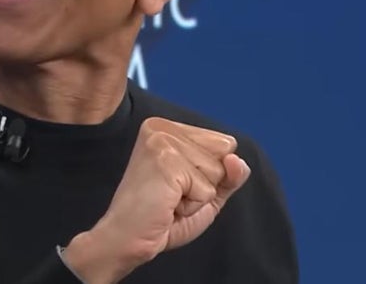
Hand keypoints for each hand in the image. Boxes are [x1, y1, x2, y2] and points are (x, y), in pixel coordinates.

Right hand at [62, 117, 251, 283]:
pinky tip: (167, 204)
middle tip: (173, 194)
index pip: (224, 143)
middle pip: (224, 151)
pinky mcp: (165, 162)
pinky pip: (206, 189)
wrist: (127, 238)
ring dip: (198, 196)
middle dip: (207, 182)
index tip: (179, 184)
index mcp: (168, 128)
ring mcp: (162, 142)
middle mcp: (162, 128)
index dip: (211, 173)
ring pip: (217, 170)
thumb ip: (228, 175)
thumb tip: (237, 160)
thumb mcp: (205, 192)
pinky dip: (192, 205)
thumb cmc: (160, 217)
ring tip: (168, 199)